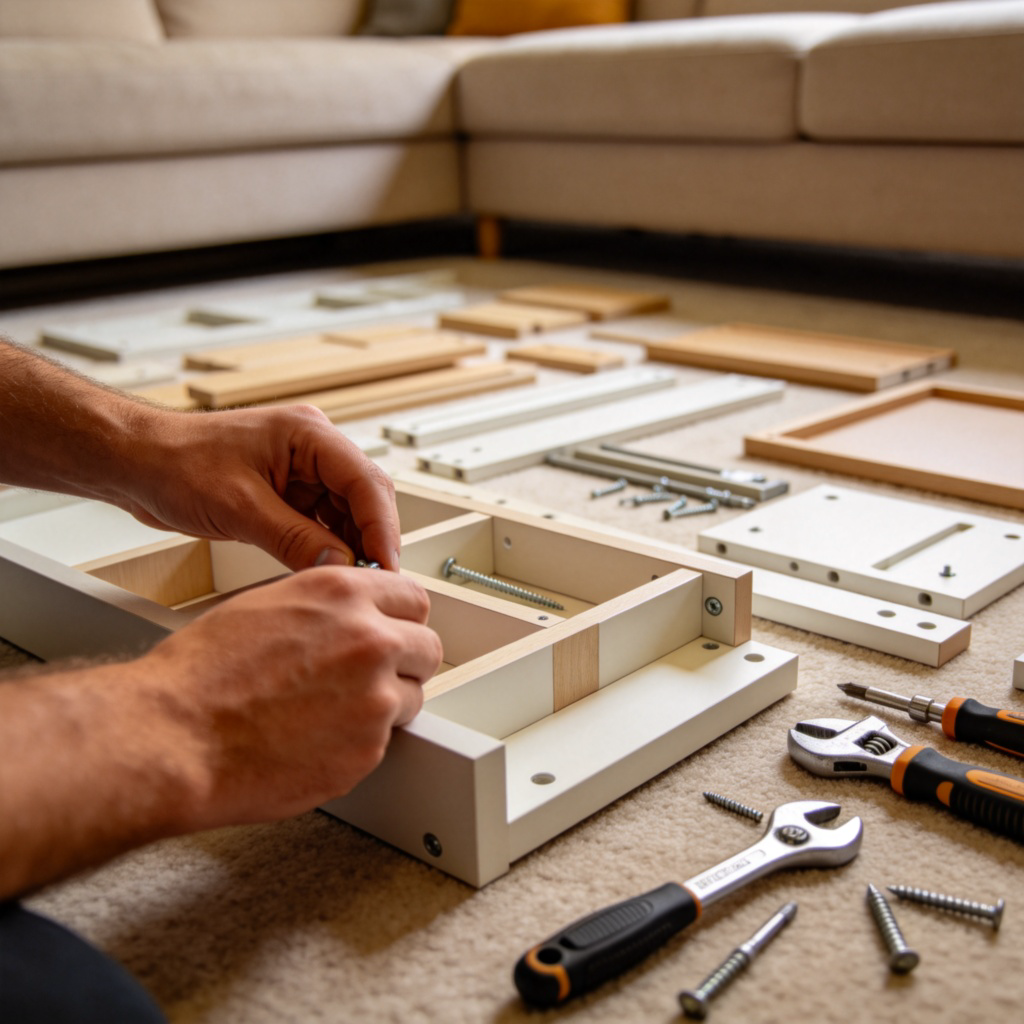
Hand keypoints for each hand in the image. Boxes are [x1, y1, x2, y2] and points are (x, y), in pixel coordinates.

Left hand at [121, 404, 399, 570]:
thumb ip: (295, 539)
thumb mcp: (239, 507)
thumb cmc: (175, 463)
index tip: (386, 566)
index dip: (382, 528)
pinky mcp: (289, 492)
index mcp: (309, 434)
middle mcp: (313, 448)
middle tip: (374, 580)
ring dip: (351, 546)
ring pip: (348, 514)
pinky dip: (327, 548)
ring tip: (350, 582)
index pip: (366, 481)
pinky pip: (323, 523)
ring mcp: (302, 471)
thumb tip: (338, 566)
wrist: (136, 463)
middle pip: (365, 497)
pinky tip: (326, 571)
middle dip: (371, 539)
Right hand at [145, 565, 442, 830]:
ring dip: (385, 704)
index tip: (396, 631)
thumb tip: (351, 612)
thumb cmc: (201, 674)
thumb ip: (325, 606)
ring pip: (411, 697)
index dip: (402, 618)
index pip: (414, 598)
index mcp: (343, 595)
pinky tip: (316, 740)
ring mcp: (374, 697)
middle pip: (427, 647)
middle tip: (374, 676)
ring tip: (332, 713)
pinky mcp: (369, 749)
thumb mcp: (268, 605)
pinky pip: (384, 741)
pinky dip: (359, 742)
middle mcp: (369, 640)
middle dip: (405, 661)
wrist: (174, 736)